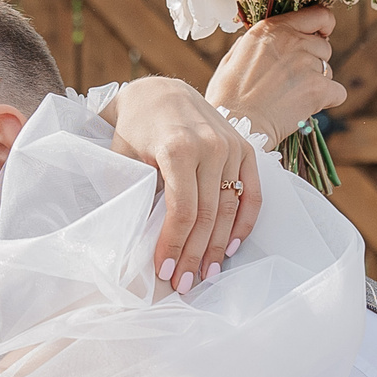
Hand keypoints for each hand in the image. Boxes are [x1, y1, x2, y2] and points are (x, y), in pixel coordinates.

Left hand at [102, 78, 263, 289]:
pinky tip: (232, 248)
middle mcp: (211, 146)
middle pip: (208, 215)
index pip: (182, 211)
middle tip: (185, 283)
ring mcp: (232, 146)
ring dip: (219, 247)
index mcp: (178, 148)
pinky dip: (244, 223)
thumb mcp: (124, 158)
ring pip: (230, 209)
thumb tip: (138, 244)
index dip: (174, 246)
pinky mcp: (245, 148)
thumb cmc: (135, 129)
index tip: (165, 271)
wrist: (159, 93)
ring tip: (207, 274)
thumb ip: (135, 195)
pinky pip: (252, 194)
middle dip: (195, 255)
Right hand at [204, 7, 344, 139]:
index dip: (324, 25)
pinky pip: (338, 92)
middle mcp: (292, 40)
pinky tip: (306, 107)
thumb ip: (255, 43)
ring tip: (292, 96)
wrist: (235, 127)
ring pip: (328, 70)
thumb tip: (268, 39)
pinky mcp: (318, 89)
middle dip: (314, 61)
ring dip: (317, 82)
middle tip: (292, 81)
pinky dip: (327, 101)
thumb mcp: (233, 57)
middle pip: (324, 46)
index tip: (322, 35)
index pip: (318, 14)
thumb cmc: (228, 97)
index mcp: (272, 28)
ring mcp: (306, 64)